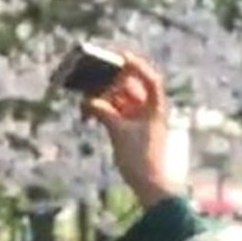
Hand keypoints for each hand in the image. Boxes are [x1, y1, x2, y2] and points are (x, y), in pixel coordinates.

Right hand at [81, 51, 174, 208]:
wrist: (149, 184)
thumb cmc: (141, 158)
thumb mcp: (119, 132)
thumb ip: (103, 112)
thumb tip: (88, 101)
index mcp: (155, 107)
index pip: (150, 80)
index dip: (137, 66)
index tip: (122, 56)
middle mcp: (149, 110)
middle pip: (131, 87)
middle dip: (112, 81)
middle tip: (93, 73)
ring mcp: (140, 120)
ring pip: (120, 100)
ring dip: (104, 97)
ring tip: (85, 95)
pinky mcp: (130, 130)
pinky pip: (115, 113)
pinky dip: (103, 110)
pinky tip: (88, 111)